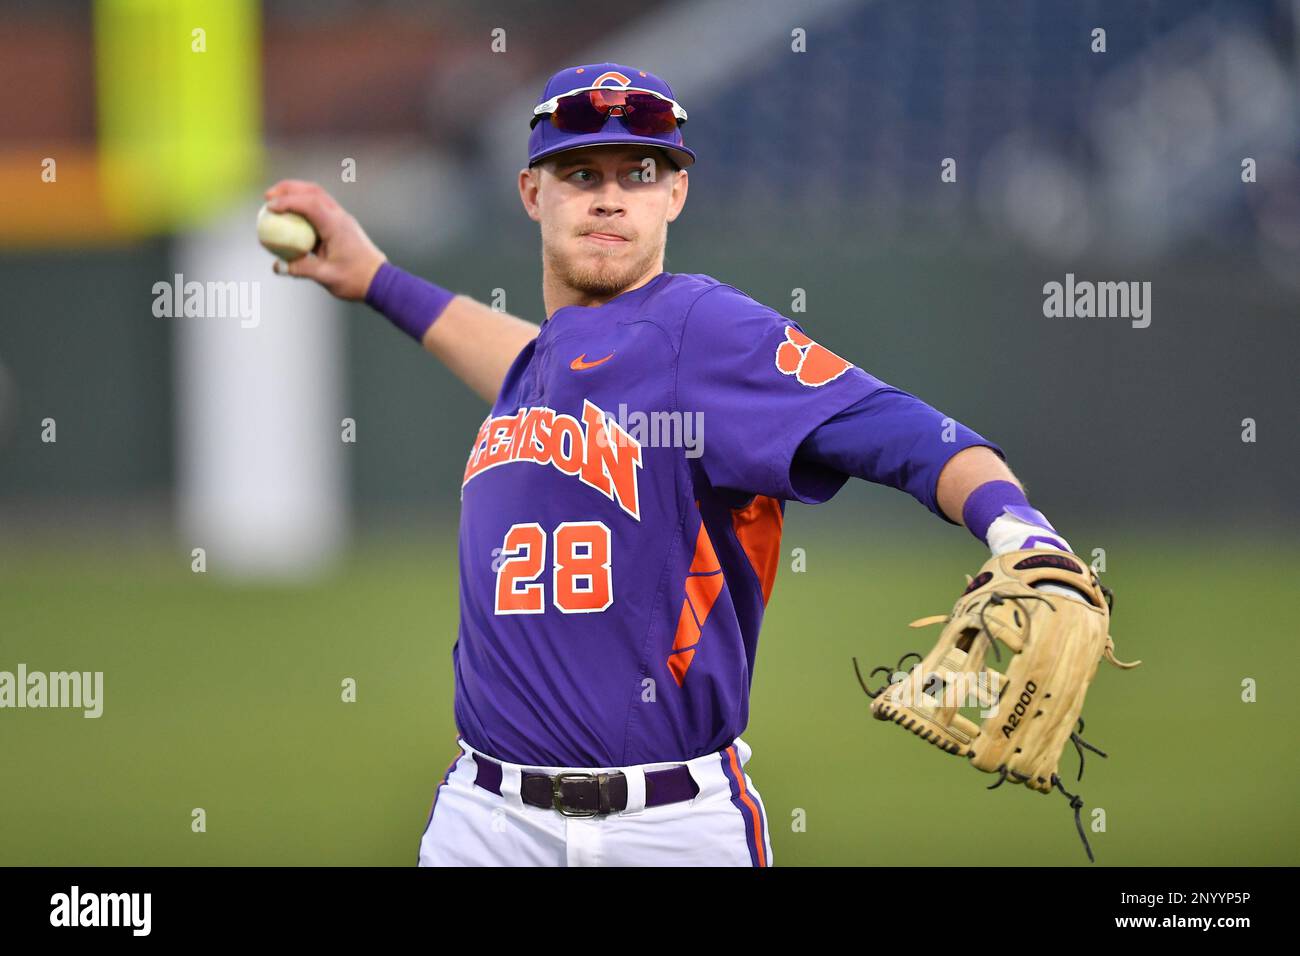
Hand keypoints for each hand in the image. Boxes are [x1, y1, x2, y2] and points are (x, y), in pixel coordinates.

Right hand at [262, 180, 386, 300]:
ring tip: (275, 202)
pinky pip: (320, 208)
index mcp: (336, 226)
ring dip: (296, 194)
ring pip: (317, 196)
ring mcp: (342, 219)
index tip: (269, 207)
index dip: (287, 202)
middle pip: (312, 191)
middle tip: (267, 197)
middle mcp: (340, 217)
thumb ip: (301, 269)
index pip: (309, 204)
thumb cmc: (355, 279)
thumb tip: (277, 266)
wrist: (379, 280)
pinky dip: (303, 206)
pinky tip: (290, 216)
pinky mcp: (341, 225)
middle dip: (288, 189)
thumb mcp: (326, 276)